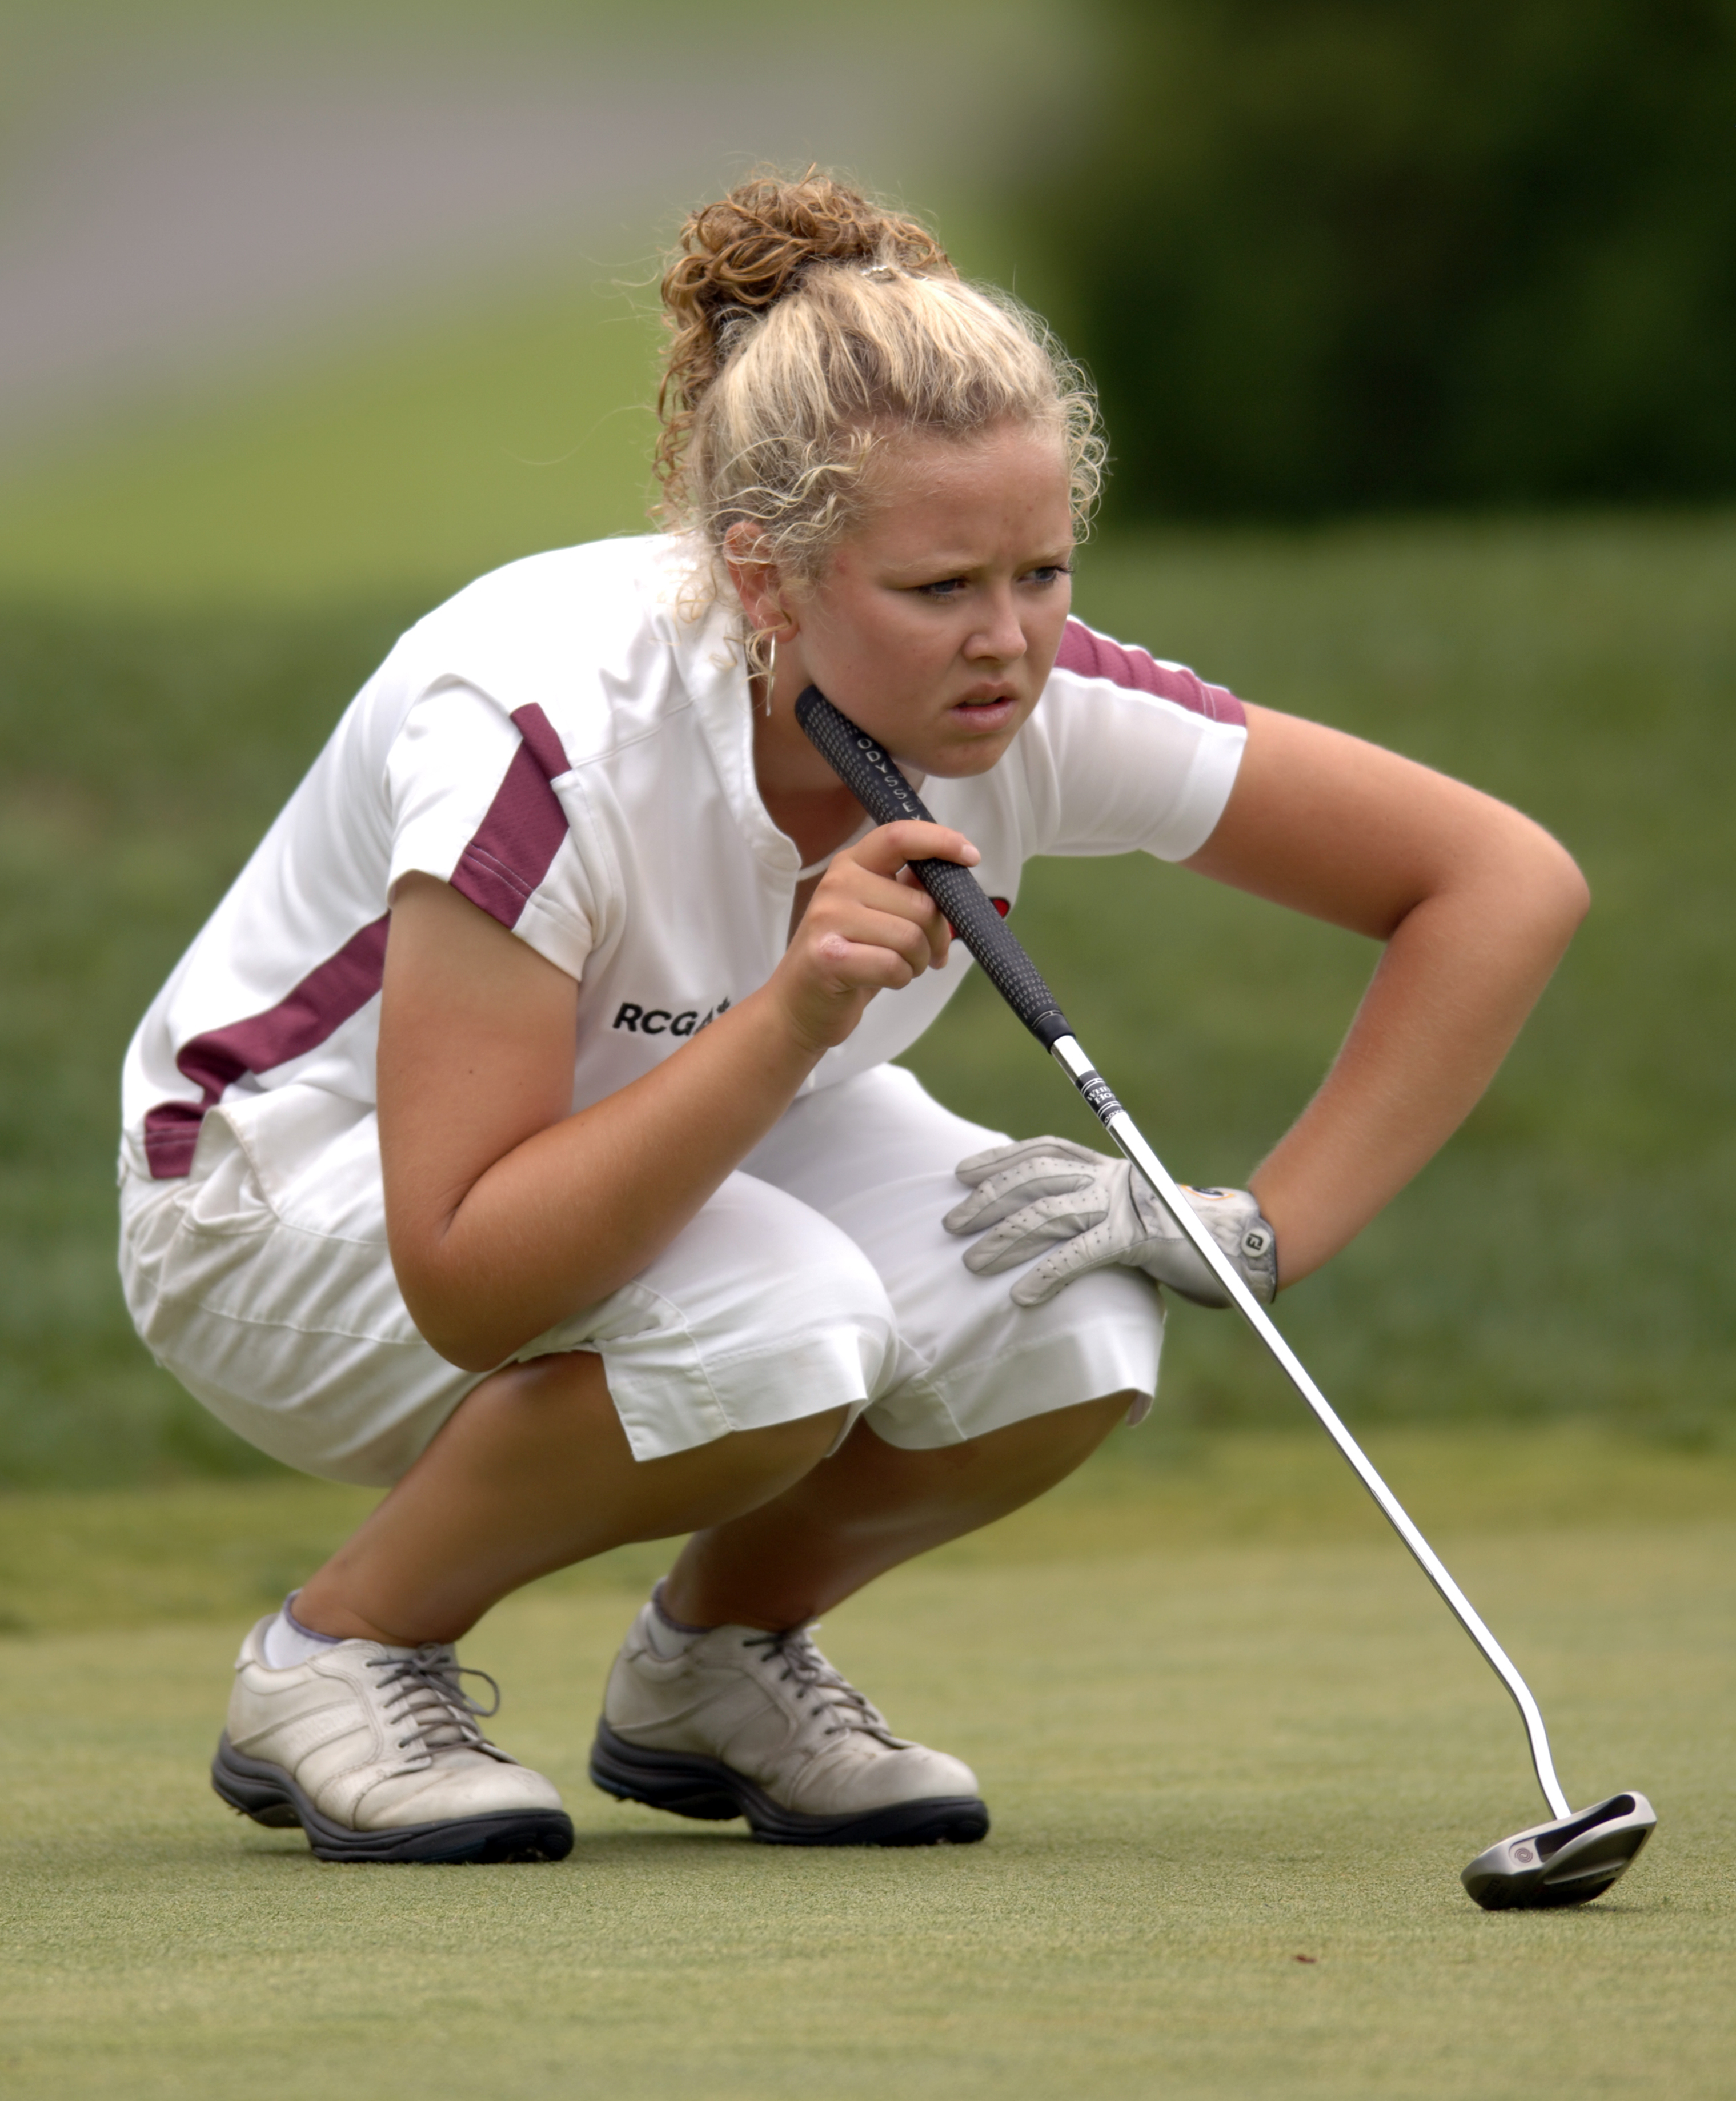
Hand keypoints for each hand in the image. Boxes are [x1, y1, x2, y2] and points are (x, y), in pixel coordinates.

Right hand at [767, 820, 977, 1055]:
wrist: (798, 1005)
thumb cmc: (849, 958)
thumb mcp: (878, 914)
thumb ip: (910, 891)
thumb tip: (954, 880)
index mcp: (852, 864)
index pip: (899, 837)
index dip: (941, 841)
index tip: (971, 856)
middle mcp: (837, 883)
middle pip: (923, 904)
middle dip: (936, 937)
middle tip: (924, 955)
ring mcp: (828, 918)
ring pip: (911, 937)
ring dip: (917, 962)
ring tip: (898, 967)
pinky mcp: (829, 957)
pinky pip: (894, 966)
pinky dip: (900, 980)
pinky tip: (881, 980)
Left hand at [943, 1136, 1277, 1308]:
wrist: (1240, 1248)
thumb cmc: (1180, 1240)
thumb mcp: (1130, 1215)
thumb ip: (1093, 1213)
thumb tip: (1046, 1229)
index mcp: (1107, 1167)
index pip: (1043, 1151)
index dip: (1000, 1158)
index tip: (961, 1172)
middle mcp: (1110, 1179)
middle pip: (1035, 1179)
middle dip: (988, 1199)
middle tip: (950, 1224)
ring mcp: (1124, 1206)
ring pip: (1049, 1215)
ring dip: (1005, 1239)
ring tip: (972, 1264)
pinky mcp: (1139, 1240)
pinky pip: (1081, 1255)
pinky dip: (1046, 1275)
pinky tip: (1021, 1297)